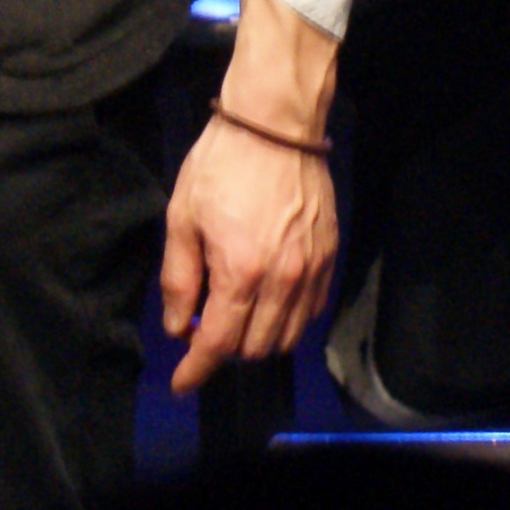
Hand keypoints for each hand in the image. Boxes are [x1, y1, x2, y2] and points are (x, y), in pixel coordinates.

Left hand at [161, 0, 341, 391]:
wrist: (274, 125)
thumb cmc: (219, 166)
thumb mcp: (182, 217)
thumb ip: (180, 278)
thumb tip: (179, 326)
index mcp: (241, 271)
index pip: (220, 343)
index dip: (198, 369)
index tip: (182, 384)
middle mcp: (284, 281)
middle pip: (257, 347)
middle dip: (226, 352)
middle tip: (203, 333)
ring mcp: (312, 271)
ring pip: (288, 336)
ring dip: (258, 341)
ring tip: (233, 319)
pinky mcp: (330, 258)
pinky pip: (311, 312)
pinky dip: (287, 321)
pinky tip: (266, 304)